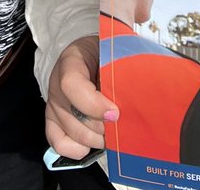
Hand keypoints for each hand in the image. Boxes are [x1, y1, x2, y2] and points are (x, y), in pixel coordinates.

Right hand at [45, 35, 117, 159]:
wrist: (90, 55)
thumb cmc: (106, 53)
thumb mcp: (113, 49)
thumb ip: (122, 62)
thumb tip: (147, 75)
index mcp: (71, 60)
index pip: (73, 85)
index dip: (94, 104)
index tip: (116, 112)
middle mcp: (56, 83)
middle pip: (73, 116)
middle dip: (102, 128)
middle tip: (120, 125)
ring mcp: (52, 104)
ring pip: (70, 132)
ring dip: (95, 139)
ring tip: (112, 134)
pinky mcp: (52, 120)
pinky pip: (57, 142)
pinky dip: (76, 150)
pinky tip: (92, 144)